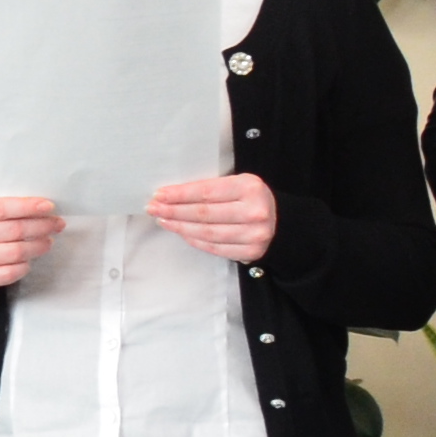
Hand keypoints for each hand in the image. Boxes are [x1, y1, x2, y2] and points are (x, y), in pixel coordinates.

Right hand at [0, 195, 60, 292]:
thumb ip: (4, 209)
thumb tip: (41, 209)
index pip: (2, 208)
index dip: (28, 207)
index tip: (48, 207)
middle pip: (13, 230)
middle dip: (41, 226)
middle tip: (55, 224)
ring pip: (15, 252)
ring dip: (37, 246)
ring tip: (47, 241)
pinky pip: (9, 273)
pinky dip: (25, 266)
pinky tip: (29, 260)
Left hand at [144, 173, 278, 263]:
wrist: (282, 222)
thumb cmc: (251, 199)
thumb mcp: (237, 184)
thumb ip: (211, 188)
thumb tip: (171, 195)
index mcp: (249, 187)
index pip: (206, 192)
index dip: (179, 195)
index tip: (159, 195)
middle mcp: (254, 211)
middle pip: (203, 214)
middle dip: (173, 211)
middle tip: (153, 208)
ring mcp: (254, 234)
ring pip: (206, 233)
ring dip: (179, 227)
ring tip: (163, 220)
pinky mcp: (251, 252)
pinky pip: (214, 247)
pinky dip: (194, 240)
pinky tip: (181, 232)